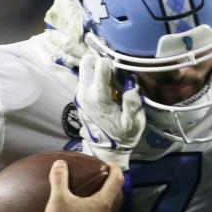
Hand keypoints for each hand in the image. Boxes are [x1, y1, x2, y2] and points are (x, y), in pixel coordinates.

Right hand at [39, 160, 123, 211]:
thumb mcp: (57, 198)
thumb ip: (59, 178)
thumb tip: (59, 163)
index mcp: (103, 204)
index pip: (117, 181)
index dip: (115, 170)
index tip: (110, 165)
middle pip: (118, 197)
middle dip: (114, 187)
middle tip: (104, 181)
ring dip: (109, 204)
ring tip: (98, 199)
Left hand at [75, 52, 145, 168]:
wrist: (105, 149)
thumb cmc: (122, 136)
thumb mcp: (133, 123)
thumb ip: (132, 103)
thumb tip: (132, 85)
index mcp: (98, 97)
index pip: (100, 66)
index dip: (113, 64)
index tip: (120, 73)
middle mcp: (85, 93)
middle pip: (87, 62)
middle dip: (100, 63)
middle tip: (113, 73)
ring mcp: (79, 95)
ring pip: (85, 69)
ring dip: (97, 71)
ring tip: (111, 83)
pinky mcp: (78, 97)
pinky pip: (85, 79)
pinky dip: (94, 79)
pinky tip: (106, 90)